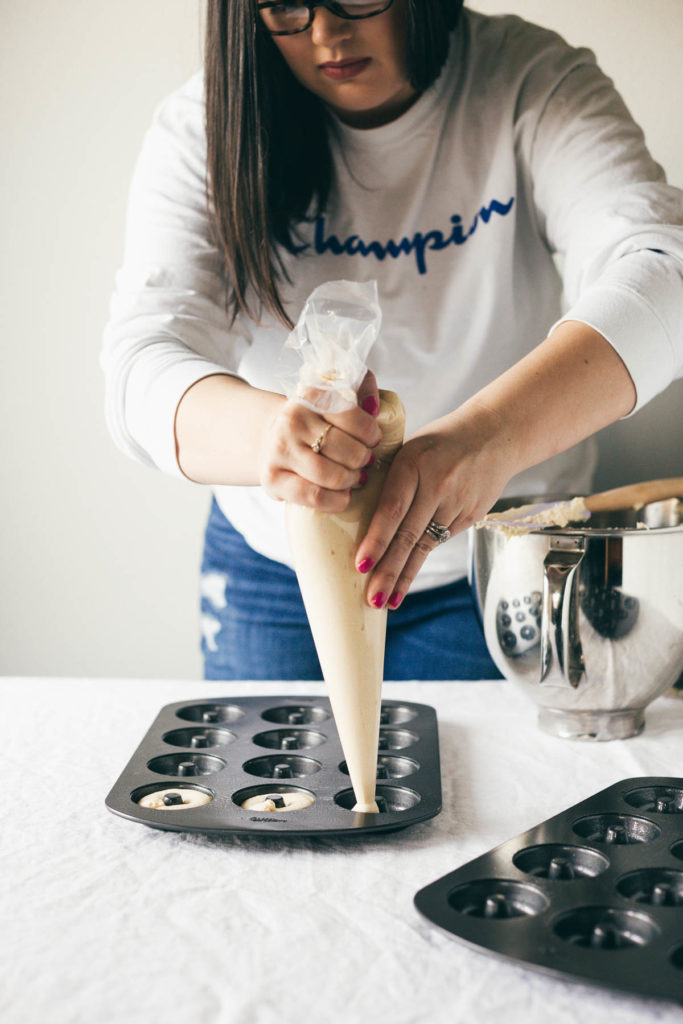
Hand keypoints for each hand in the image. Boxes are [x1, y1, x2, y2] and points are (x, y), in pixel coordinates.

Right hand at [260, 371, 381, 510]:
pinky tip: (343, 497)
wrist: (271, 439)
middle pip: (345, 449)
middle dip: (363, 460)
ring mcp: (279, 450)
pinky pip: (313, 496)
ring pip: (331, 475)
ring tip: (354, 478)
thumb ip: (362, 387)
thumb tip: (374, 405)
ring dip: (351, 480)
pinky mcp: (272, 478)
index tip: (373, 440)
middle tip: (365, 462)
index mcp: (309, 395)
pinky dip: (336, 501)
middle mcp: (291, 420)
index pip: (351, 416)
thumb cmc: (314, 421)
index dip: (370, 433)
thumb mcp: (334, 396)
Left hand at [354, 399, 515, 607]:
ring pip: (425, 546)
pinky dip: (420, 561)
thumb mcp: (410, 447)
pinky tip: (405, 582)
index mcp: (414, 464)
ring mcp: (457, 503)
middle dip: (388, 571)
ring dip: (404, 576)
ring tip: (387, 602)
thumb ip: (388, 477)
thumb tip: (353, 511)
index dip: (376, 540)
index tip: (361, 565)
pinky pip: (440, 541)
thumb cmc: (440, 442)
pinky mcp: (471, 515)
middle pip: (409, 536)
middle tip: (372, 600)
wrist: (495, 434)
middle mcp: (437, 486)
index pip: (391, 509)